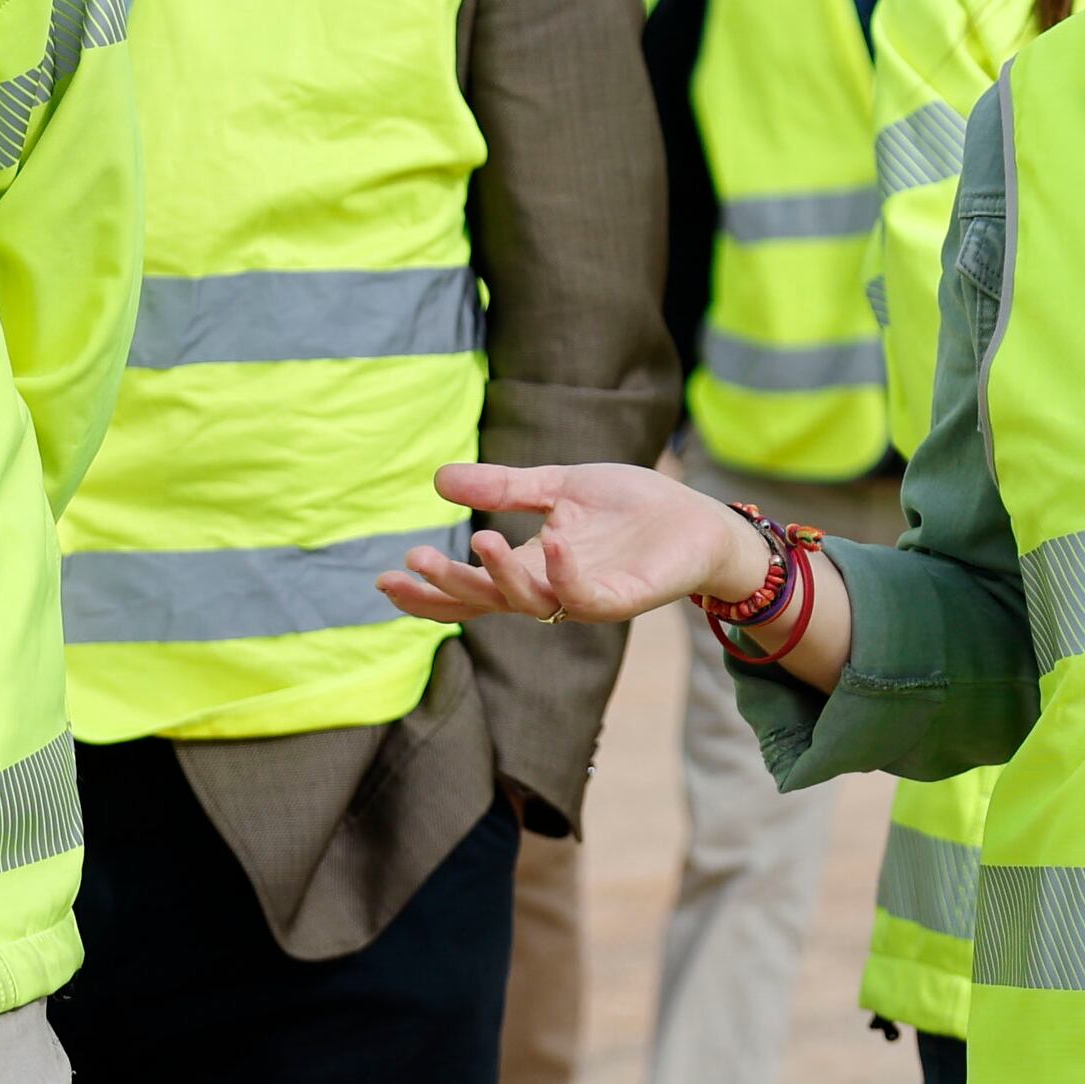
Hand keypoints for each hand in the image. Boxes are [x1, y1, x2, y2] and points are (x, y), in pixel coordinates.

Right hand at [381, 458, 765, 627]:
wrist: (698, 519)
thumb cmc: (632, 508)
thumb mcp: (559, 486)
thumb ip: (504, 487)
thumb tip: (438, 480)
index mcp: (529, 568)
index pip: (468, 591)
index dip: (428, 591)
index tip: (386, 577)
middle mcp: (550, 590)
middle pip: (486, 602)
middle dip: (448, 586)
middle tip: (415, 558)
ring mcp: (584, 599)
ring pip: (528, 603)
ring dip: (500, 576)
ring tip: (482, 541)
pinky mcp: (622, 600)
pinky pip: (584, 597)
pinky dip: (564, 572)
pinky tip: (549, 538)